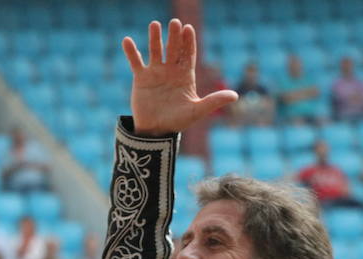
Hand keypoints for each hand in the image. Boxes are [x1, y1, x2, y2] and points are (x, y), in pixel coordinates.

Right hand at [122, 20, 237, 135]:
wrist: (155, 131)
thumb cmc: (178, 122)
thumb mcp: (197, 111)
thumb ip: (214, 101)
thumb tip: (235, 95)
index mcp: (185, 75)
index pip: (188, 54)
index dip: (189, 42)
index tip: (188, 29)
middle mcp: (171, 70)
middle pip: (173, 49)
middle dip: (174, 36)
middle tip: (175, 22)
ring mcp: (156, 73)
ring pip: (155, 51)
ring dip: (155, 38)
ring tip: (154, 24)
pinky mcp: (141, 78)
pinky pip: (136, 62)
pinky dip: (131, 52)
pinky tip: (127, 40)